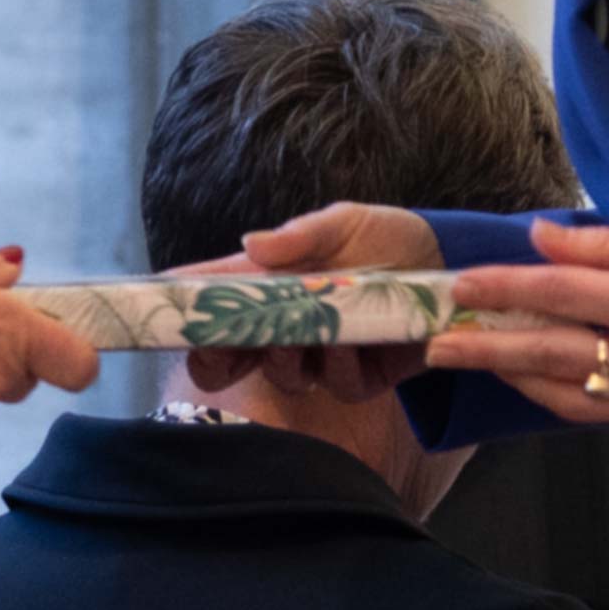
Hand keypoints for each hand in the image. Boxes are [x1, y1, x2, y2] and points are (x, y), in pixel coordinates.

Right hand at [182, 203, 441, 403]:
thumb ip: (300, 236)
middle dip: (216, 356)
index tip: (162, 312)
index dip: (182, 311)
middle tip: (223, 340)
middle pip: (226, 357)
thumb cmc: (385, 238)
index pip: (212, 302)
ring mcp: (319, 357)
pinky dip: (342, 366)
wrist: (446, 263)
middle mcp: (286, 326)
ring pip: (280, 376)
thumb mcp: (344, 223)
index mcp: (270, 286)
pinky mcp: (358, 379)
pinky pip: (336, 386)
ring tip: (301, 335)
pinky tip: (356, 344)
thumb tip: (251, 243)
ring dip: (286, 358)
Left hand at [428, 219, 608, 429]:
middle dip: (485, 348)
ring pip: (561, 393)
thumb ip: (604, 245)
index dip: (507, 287)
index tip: (462, 284)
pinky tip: (520, 374)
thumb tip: (539, 235)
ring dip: (509, 374)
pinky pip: (589, 412)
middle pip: (549, 352)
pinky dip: (548, 393)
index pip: (562, 293)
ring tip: (465, 358)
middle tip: (434, 344)